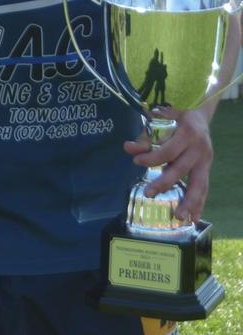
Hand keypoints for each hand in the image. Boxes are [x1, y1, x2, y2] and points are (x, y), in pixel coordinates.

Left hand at [124, 107, 212, 221]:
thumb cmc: (175, 118)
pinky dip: (200, 203)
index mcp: (187, 132)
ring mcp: (206, 159)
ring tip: (177, 217)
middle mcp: (199, 147)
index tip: (136, 161)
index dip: (152, 158)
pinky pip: (205, 188)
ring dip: (188, 201)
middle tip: (148, 194)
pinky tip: (194, 218)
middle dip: (164, 183)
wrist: (199, 116)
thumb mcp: (160, 121)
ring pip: (199, 183)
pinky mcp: (208, 168)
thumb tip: (127, 148)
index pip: (168, 150)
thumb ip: (145, 137)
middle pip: (181, 169)